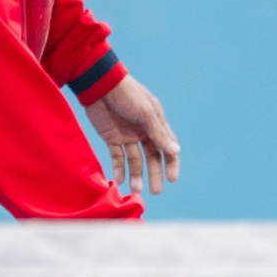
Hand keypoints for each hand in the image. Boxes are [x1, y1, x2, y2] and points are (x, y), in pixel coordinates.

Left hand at [86, 73, 179, 195]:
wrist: (100, 85)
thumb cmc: (128, 94)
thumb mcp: (145, 113)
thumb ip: (158, 134)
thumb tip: (176, 151)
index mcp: (156, 123)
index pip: (167, 147)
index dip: (171, 163)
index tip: (171, 179)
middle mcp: (143, 132)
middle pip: (152, 157)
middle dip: (154, 174)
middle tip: (155, 191)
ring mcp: (128, 136)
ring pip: (135, 160)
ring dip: (136, 175)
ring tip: (136, 190)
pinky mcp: (112, 138)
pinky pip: (117, 157)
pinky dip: (119, 169)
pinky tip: (119, 180)